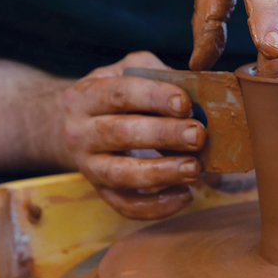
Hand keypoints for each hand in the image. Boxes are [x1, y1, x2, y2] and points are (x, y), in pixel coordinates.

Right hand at [62, 51, 205, 219]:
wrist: (81, 126)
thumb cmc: (117, 94)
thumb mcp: (128, 70)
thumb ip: (157, 73)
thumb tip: (197, 87)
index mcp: (85, 96)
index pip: (120, 93)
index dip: (153, 97)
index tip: (185, 103)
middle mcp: (79, 132)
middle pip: (121, 134)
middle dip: (163, 135)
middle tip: (197, 135)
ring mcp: (88, 166)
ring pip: (121, 175)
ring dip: (161, 173)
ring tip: (194, 168)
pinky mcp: (101, 191)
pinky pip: (127, 206)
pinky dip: (157, 207)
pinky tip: (186, 195)